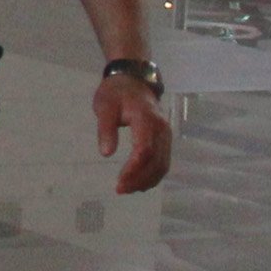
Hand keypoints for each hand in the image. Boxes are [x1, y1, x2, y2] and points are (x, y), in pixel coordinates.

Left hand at [94, 73, 172, 194]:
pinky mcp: (165, 139)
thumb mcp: (104, 106)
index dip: (134, 169)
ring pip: (163, 165)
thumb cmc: (116, 93)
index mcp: (146, 119)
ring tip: (127, 189)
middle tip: (120, 189)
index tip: (119, 181)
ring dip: (147, 180)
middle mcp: (162, 129)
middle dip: (140, 179)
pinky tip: (139, 183)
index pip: (144, 150)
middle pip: (157, 162)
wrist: (133, 80)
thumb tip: (106, 153)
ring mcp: (166, 135)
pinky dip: (153, 175)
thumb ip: (106, 129)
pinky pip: (164, 162)